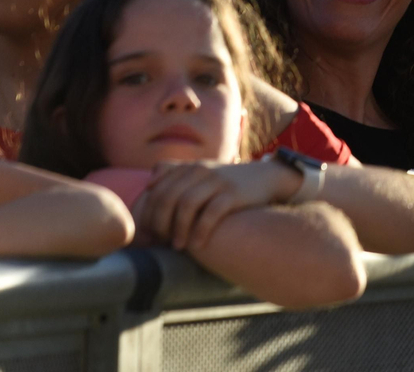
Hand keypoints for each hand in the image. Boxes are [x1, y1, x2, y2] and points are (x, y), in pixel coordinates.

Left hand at [139, 160, 294, 249]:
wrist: (265, 177)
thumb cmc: (226, 182)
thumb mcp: (201, 172)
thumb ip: (175, 172)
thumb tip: (149, 183)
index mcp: (188, 167)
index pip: (157, 189)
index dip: (148, 213)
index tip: (148, 234)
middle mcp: (200, 170)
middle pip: (168, 197)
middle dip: (159, 223)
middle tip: (160, 242)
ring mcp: (218, 181)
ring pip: (187, 204)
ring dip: (178, 229)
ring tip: (177, 247)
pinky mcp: (234, 194)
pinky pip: (211, 213)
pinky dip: (201, 231)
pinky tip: (197, 245)